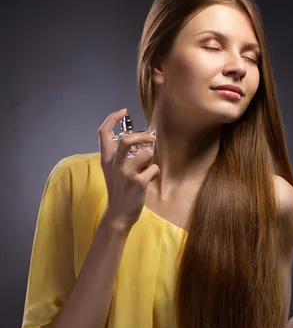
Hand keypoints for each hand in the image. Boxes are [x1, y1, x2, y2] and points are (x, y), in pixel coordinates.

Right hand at [98, 109, 159, 231]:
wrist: (118, 215)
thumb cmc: (118, 191)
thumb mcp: (112, 172)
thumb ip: (120, 156)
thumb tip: (138, 141)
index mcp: (106, 160)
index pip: (102, 132)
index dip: (112, 118)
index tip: (123, 111)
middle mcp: (114, 165)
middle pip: (126, 140)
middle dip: (141, 136)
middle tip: (151, 138)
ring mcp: (126, 174)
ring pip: (145, 154)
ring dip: (151, 158)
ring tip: (147, 167)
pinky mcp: (138, 183)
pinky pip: (153, 169)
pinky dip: (154, 172)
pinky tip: (149, 179)